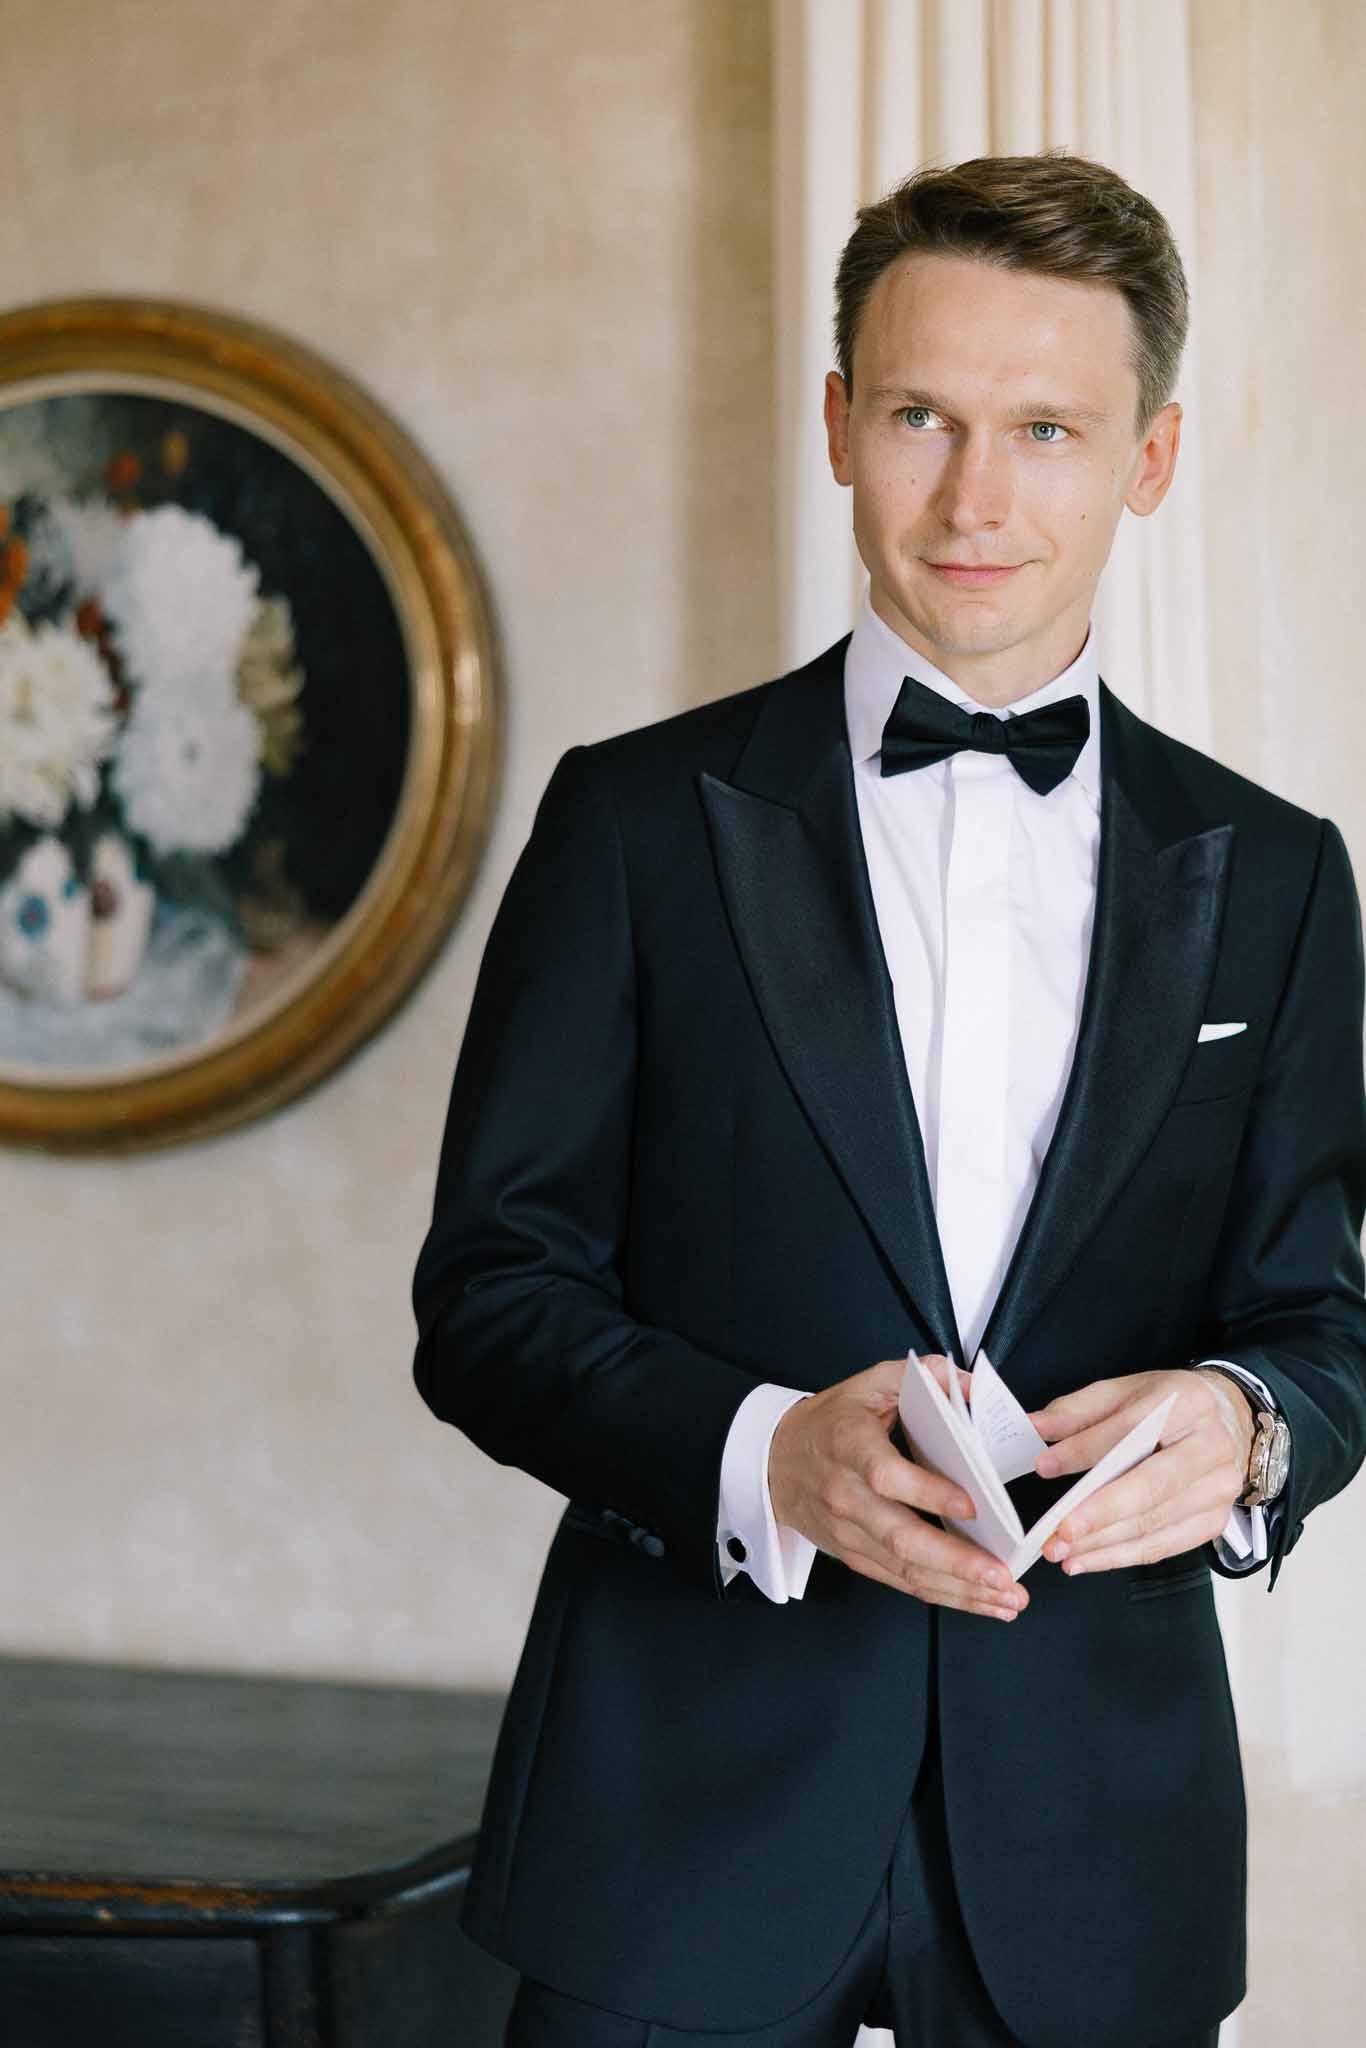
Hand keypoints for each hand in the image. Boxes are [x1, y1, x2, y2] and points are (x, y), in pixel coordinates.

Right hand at [768, 1355, 1028, 1620]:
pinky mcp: (854, 1555)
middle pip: (900, 1538)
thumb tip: (972, 1386)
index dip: (927, 1493)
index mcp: (849, 1445)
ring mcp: (849, 1532)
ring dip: (960, 1590)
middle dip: (957, 1562)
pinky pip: (900, 1580)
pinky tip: (979, 1600)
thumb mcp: (869, 1382)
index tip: (971, 1506)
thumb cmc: (831, 1421)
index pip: (886, 1475)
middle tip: (1003, 1575)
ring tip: (1006, 1598)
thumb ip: (923, 1375)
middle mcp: (846, 1496)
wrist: (773, 1460)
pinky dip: (943, 1595)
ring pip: (905, 1569)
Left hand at [1027, 1367, 1255, 1573]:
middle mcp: (1210, 1447)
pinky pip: (1164, 1545)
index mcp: (1187, 1403)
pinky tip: (1088, 1559)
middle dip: (1099, 1513)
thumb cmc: (1169, 1405)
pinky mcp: (1215, 1520)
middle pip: (1149, 1486)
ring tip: (1062, 1552)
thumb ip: (1077, 1411)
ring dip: (1103, 1543)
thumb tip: (1035, 1426)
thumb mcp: (1125, 1391)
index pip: (1129, 1430)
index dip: (1084, 1450)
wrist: (1231, 1419)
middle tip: (1057, 1533)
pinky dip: (1122, 1556)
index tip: (1043, 1466)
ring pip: (1154, 1523)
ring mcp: (1218, 1488)